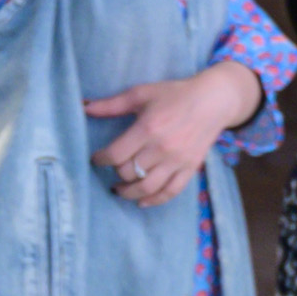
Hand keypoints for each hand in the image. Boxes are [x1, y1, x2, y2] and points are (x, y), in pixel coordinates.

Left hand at [85, 63, 258, 208]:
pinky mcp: (190, 168)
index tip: (96, 158)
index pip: (116, 155)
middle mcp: (162, 148)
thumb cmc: (174, 94)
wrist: (213, 100)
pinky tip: (142, 201)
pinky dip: (155, 200)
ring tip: (119, 189)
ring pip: (147, 187)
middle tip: (112, 167)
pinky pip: (171, 192)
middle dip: (115, 172)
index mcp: (148, 128)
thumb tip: (83, 107)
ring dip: (129, 192)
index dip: (100, 160)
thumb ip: (111, 105)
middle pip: (129, 172)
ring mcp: (178, 161)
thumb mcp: (141, 94)